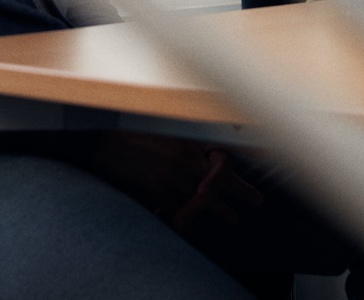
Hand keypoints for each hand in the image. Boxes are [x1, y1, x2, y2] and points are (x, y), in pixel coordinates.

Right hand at [69, 132, 263, 230]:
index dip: (240, 166)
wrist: (106, 148)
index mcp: (188, 144)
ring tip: (234, 218)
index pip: (223, 156)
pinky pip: (183, 214)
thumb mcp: (167, 134)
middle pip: (223, 180)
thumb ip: (188, 147)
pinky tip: (197, 229)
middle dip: (242, 191)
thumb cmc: (134, 140)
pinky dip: (191, 223)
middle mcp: (186, 161)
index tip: (252, 168)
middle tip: (256, 201)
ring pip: (208, 200)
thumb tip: (204, 157)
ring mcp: (174, 180)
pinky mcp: (161, 196)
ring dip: (224, 211)